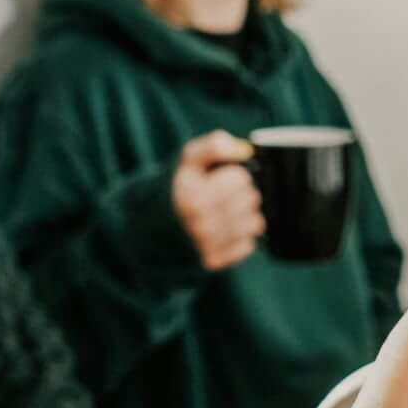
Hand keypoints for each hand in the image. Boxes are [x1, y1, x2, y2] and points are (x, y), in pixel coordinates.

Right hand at [172, 132, 263, 271]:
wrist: (151, 227)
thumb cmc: (177, 187)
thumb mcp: (188, 159)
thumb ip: (214, 145)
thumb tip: (244, 151)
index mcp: (192, 196)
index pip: (240, 178)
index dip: (233, 173)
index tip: (220, 177)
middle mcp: (200, 224)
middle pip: (251, 199)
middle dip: (241, 192)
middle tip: (224, 194)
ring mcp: (207, 246)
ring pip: (256, 222)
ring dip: (245, 214)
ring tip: (225, 210)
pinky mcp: (213, 262)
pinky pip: (248, 245)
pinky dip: (241, 236)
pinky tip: (224, 229)